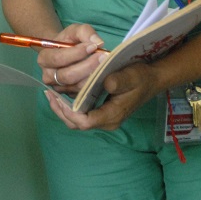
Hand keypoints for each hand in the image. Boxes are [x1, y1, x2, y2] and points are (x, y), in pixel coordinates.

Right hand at [38, 23, 105, 94]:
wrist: (65, 52)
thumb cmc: (68, 40)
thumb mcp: (74, 30)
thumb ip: (85, 32)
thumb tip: (98, 42)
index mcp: (44, 59)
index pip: (58, 58)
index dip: (77, 53)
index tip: (93, 46)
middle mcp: (48, 76)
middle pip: (67, 75)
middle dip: (87, 66)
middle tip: (103, 57)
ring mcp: (59, 88)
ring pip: (76, 86)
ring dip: (92, 75)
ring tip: (104, 64)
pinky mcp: (70, 95)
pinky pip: (83, 93)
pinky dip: (94, 84)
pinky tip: (102, 73)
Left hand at [45, 62, 159, 130]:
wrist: (152, 79)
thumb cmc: (141, 77)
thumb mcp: (132, 75)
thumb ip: (118, 80)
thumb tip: (105, 83)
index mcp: (112, 115)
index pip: (85, 121)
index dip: (69, 112)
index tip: (57, 98)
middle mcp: (107, 120)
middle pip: (77, 124)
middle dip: (61, 111)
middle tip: (48, 95)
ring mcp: (104, 117)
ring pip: (77, 121)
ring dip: (63, 109)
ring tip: (51, 94)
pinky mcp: (102, 112)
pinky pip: (81, 115)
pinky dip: (69, 107)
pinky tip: (61, 94)